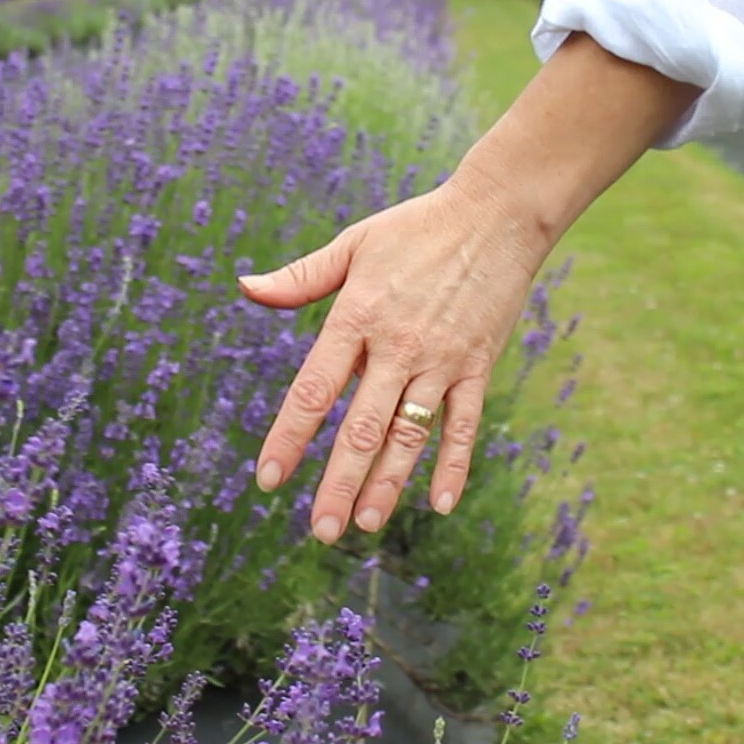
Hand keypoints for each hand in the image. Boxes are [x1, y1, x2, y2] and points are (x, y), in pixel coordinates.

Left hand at [240, 167, 555, 543]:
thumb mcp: (353, 244)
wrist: (497, 213)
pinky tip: (441, 505)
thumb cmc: (416, 227)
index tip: (269, 479)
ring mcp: (441, 360)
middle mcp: (398, 346)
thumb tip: (246, 288)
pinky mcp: (478, 366)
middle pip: (361, 428)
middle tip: (320, 530)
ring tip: (366, 525)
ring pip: (409, 435)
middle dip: (339, 484)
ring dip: (388, 485)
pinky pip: (464, 425)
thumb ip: (301, 277)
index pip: (313, 390)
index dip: (290, 438)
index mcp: (357, 317)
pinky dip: (454, 466)